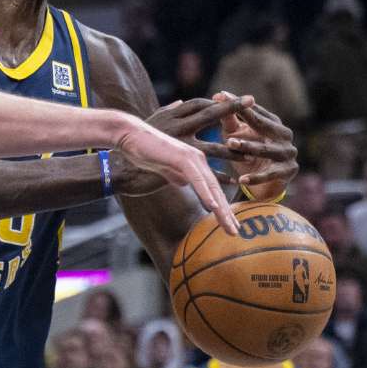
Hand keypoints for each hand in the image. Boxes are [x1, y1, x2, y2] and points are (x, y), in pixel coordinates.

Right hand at [116, 124, 238, 234]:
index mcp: (196, 163)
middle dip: (227, 213)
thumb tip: (185, 183)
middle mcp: (199, 160)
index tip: (228, 225)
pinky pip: (198, 179)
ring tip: (229, 225)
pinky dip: (206, 194)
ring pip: (211, 187)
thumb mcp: (164, 168)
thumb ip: (177, 175)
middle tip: (235, 231)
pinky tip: (214, 207)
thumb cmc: (145, 151)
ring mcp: (192, 158)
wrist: (131, 136)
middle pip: (216, 190)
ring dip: (221, 208)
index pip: (212, 190)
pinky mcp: (182, 158)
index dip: (221, 208)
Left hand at [212, 92, 298, 198]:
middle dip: (244, 119)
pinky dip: (255, 177)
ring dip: (247, 146)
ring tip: (229, 143)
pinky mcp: (289, 171)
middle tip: (226, 111)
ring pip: (265, 150)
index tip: (219, 95)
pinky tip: (241, 179)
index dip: (237, 103)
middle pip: (263, 126)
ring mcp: (288, 152)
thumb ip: (230, 120)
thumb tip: (218, 98)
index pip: (255, 110)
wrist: (265, 184)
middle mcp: (284, 134)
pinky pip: (270, 174)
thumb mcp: (238, 137)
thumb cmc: (248, 154)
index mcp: (273, 122)